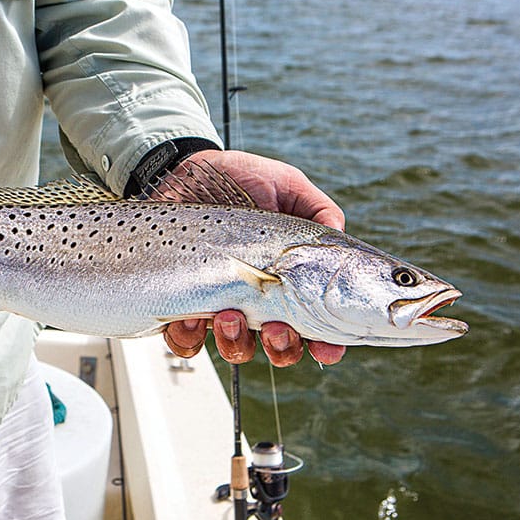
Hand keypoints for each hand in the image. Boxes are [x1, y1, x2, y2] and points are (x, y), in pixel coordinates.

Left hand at [162, 149, 346, 366]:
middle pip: (279, 347)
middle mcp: (259, 300)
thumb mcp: (287, 186)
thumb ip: (319, 211)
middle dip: (281, 347)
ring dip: (237, 342)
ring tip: (229, 316)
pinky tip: (192, 316)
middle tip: (274, 326)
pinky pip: (185, 340)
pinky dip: (189, 337)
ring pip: (236, 348)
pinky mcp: (182, 303)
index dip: (325, 345)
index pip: (316, 325)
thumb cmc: (241, 179)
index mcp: (291, 281)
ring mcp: (221, 305)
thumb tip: (337, 233)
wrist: (186, 171)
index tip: (327, 348)